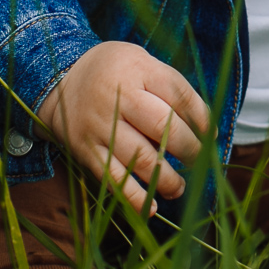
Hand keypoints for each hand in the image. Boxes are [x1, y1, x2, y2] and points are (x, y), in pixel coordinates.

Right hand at [36, 41, 209, 214]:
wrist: (58, 81)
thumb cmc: (115, 72)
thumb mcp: (142, 61)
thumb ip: (170, 86)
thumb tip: (204, 125)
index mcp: (138, 69)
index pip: (179, 94)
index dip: (201, 117)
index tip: (211, 134)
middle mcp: (119, 97)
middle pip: (164, 126)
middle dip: (190, 148)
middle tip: (200, 160)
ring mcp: (101, 126)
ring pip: (141, 158)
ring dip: (167, 178)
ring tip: (180, 187)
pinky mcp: (87, 151)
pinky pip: (113, 177)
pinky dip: (134, 197)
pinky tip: (152, 206)